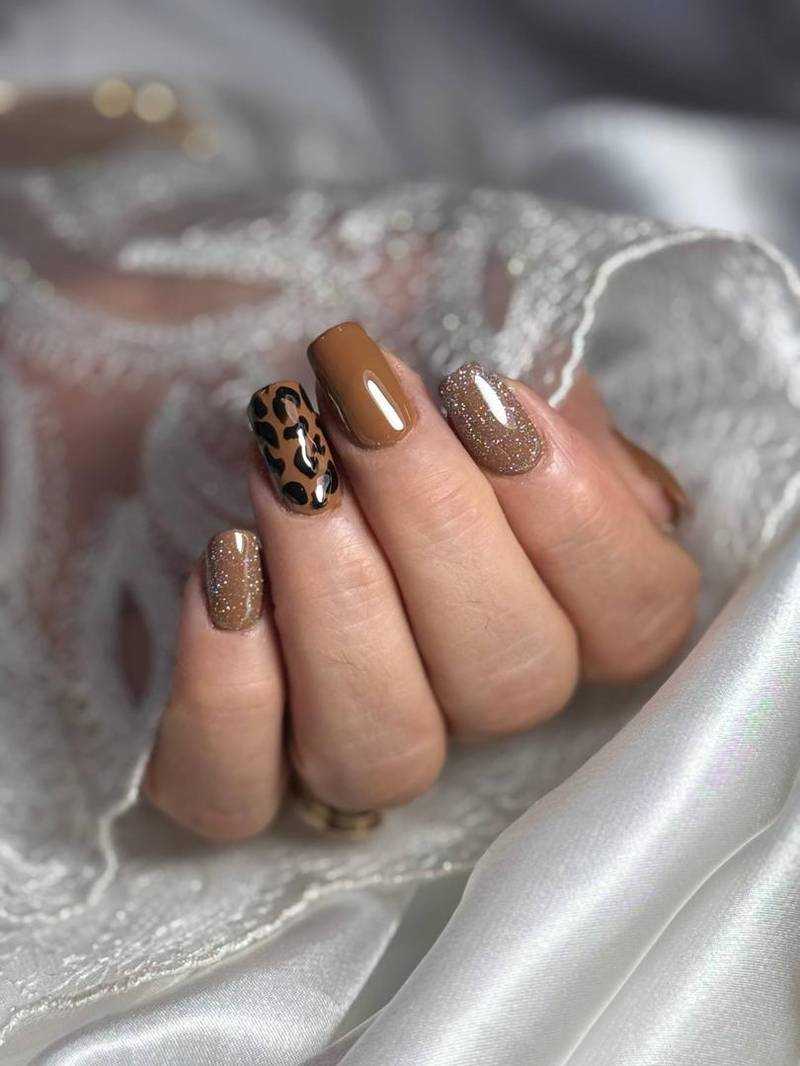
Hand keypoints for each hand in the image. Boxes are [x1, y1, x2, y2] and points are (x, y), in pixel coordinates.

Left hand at [144, 322, 697, 839]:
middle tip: (359, 401)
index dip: (584, 523)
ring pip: (388, 749)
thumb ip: (515, 347)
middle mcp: (446, 674)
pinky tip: (217, 572)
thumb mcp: (411, 292)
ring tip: (282, 471)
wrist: (116, 338)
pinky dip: (234, 694)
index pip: (634, 617)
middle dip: (440, 530)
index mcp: (529, 574)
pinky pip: (237, 796)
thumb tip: (567, 419)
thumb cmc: (277, 313)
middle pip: (513, 681)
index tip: (490, 396)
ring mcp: (328, 725)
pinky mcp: (208, 753)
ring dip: (344, 603)